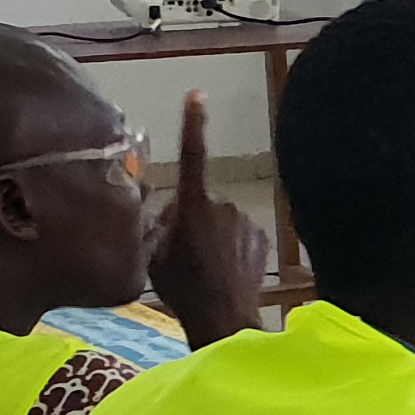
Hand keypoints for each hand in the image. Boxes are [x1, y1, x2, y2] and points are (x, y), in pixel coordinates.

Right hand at [144, 91, 268, 342]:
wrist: (223, 319)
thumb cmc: (181, 290)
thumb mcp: (152, 256)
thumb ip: (157, 225)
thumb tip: (166, 212)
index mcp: (192, 204)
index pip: (191, 155)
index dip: (193, 124)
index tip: (197, 94)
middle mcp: (222, 204)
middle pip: (198, 202)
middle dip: (190, 220)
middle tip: (182, 255)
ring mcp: (246, 219)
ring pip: (220, 220)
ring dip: (212, 236)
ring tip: (204, 270)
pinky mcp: (262, 236)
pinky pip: (239, 235)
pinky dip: (232, 247)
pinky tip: (225, 272)